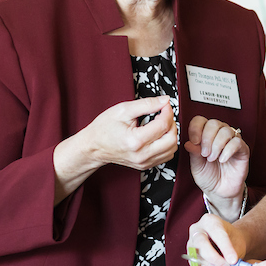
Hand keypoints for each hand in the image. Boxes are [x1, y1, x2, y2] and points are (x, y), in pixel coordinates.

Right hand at [53, 96, 176, 201]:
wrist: (93, 146)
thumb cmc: (104, 128)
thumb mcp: (123, 110)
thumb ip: (146, 104)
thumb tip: (164, 100)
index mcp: (135, 141)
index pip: (163, 125)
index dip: (167, 111)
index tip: (164, 105)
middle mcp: (142, 155)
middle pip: (172, 139)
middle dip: (171, 123)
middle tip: (163, 114)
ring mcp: (144, 162)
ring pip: (172, 149)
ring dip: (171, 133)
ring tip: (160, 123)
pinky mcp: (146, 165)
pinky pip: (166, 155)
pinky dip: (167, 143)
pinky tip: (158, 134)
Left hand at [185, 116, 248, 216]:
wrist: (220, 192)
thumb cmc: (208, 177)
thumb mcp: (196, 166)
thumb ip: (193, 153)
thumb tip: (189, 142)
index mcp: (206, 136)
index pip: (200, 121)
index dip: (196, 128)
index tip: (194, 141)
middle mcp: (219, 136)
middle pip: (214, 123)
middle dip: (207, 138)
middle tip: (204, 154)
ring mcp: (232, 142)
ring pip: (226, 131)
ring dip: (217, 145)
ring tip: (212, 158)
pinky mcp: (243, 150)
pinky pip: (237, 142)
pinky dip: (228, 150)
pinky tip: (223, 160)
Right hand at [186, 212, 246, 265]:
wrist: (228, 241)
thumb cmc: (233, 239)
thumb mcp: (237, 242)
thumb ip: (234, 252)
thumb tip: (231, 265)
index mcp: (209, 221)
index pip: (216, 232)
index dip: (225, 247)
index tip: (234, 260)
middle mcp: (197, 230)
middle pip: (201, 243)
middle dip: (214, 257)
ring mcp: (191, 244)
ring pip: (198, 256)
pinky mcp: (190, 257)